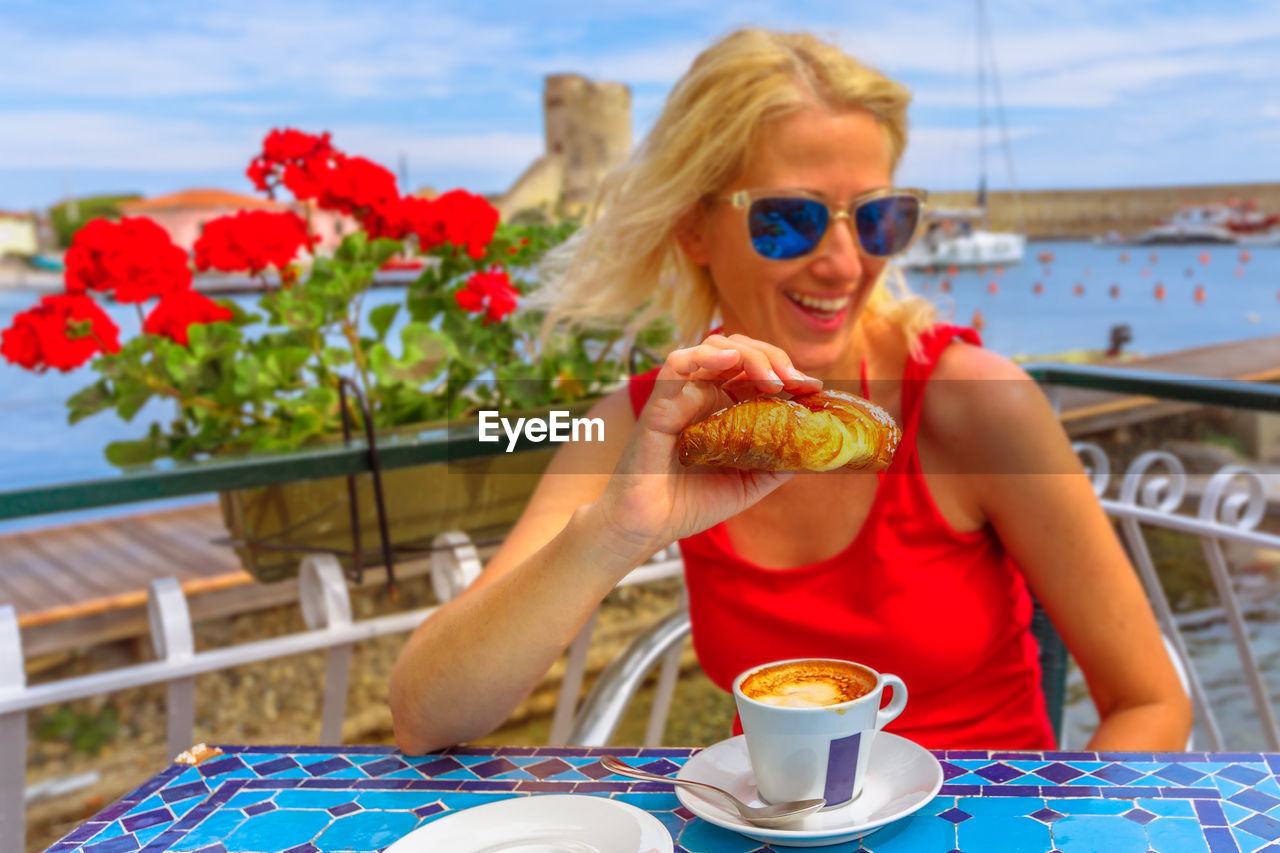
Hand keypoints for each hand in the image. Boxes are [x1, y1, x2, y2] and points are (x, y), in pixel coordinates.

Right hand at [592, 333, 821, 555]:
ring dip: (750, 354)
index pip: (760, 371)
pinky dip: (704, 353)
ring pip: (715, 347)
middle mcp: (705, 395)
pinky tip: (729, 359)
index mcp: (726, 408)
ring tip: (772, 379)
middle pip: (742, 351)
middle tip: (795, 381)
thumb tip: (815, 447)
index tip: (813, 388)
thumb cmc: (691, 504)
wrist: (648, 527)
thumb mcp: (749, 484)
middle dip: (774, 357)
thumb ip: (779, 463)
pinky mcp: (661, 402)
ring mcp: (683, 395)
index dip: (788, 371)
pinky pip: (677, 363)